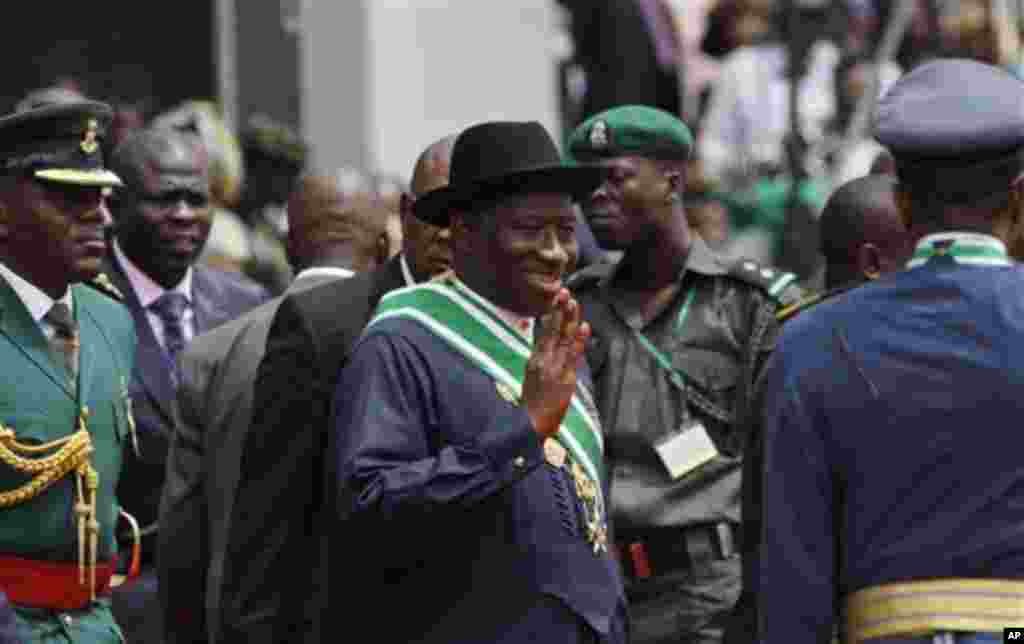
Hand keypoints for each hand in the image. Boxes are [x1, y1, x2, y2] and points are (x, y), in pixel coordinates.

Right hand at [522, 288, 589, 439]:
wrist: (530, 424)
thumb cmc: (532, 404)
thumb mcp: (531, 379)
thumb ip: (539, 361)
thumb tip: (545, 346)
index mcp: (534, 359)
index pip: (544, 331)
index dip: (552, 314)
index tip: (557, 298)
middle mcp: (543, 360)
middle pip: (553, 330)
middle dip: (560, 310)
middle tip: (565, 291)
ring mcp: (554, 368)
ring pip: (563, 339)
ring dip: (569, 319)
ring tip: (574, 302)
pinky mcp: (565, 378)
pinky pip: (573, 356)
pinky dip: (579, 341)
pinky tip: (584, 326)